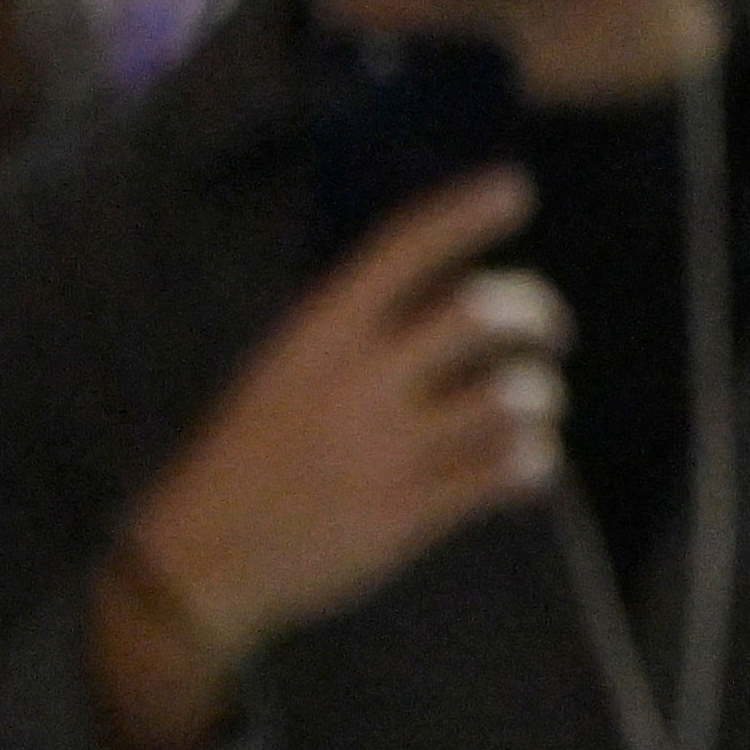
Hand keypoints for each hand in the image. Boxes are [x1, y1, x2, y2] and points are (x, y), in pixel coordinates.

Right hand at [89, 168, 569, 749]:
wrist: (201, 561)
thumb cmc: (248, 457)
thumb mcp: (281, 372)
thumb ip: (355, 335)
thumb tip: (445, 292)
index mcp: (315, 335)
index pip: (400, 250)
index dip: (462, 213)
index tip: (513, 189)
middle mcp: (356, 382)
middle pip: (480, 314)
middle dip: (536, 312)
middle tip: (548, 331)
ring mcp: (387, 449)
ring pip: (511, 395)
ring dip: (540, 396)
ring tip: (530, 409)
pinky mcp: (411, 513)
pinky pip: (509, 470)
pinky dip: (535, 460)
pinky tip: (524, 462)